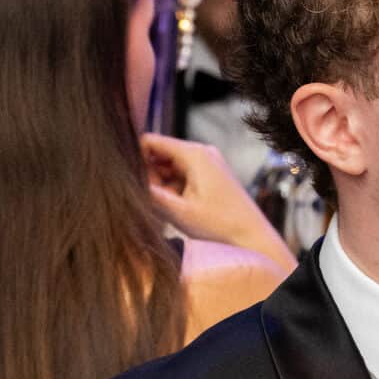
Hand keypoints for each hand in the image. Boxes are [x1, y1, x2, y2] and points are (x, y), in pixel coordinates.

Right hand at [141, 132, 289, 264]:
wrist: (252, 237)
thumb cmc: (220, 226)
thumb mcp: (178, 212)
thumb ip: (150, 194)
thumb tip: (126, 183)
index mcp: (194, 154)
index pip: (151, 141)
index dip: (135, 158)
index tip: (132, 182)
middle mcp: (202, 151)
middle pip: (160, 153)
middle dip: (150, 175)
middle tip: (154, 201)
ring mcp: (208, 161)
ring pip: (170, 166)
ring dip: (162, 185)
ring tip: (168, 208)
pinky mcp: (211, 174)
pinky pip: (182, 174)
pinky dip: (174, 188)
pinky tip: (177, 208)